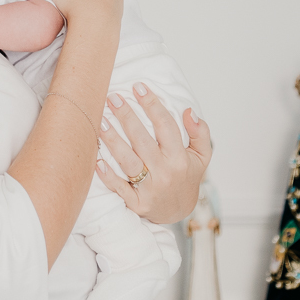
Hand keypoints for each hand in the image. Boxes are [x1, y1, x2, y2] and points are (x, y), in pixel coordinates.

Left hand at [96, 84, 211, 223]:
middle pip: (143, 140)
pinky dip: (108, 175)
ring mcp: (150, 189)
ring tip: (100, 121)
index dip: (152, 105)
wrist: (179, 212)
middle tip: (113, 98)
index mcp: (180, 158)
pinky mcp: (137, 203)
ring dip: (113, 141)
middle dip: (127, 117)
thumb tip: (188, 111)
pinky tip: (97, 160)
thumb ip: (200, 133)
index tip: (138, 87)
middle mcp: (165, 172)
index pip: (166, 126)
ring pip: (128, 161)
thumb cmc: (187, 177)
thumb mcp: (202, 156)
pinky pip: (120, 188)